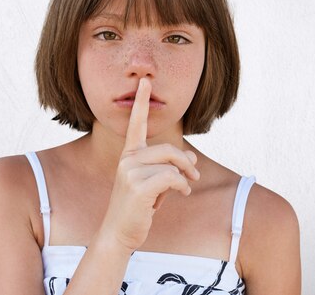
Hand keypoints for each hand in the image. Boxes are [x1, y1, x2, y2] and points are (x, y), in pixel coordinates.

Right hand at [97, 78, 199, 252]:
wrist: (120, 233)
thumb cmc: (138, 208)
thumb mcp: (157, 184)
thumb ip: (172, 167)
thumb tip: (192, 156)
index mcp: (129, 154)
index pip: (137, 124)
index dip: (141, 102)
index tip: (144, 81)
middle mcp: (128, 158)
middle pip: (169, 149)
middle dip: (186, 163)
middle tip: (195, 177)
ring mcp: (130, 171)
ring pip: (172, 164)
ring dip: (185, 178)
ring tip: (183, 190)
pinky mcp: (138, 185)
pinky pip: (172, 177)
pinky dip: (182, 186)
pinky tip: (181, 194)